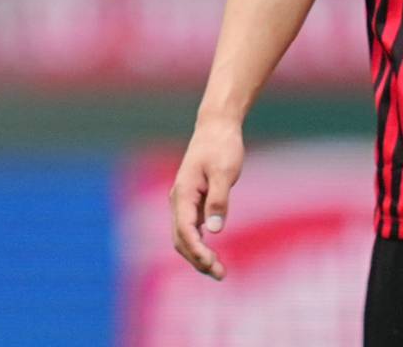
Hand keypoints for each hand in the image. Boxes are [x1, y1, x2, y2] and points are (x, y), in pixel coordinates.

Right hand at [170, 113, 244, 279]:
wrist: (216, 127)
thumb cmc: (221, 146)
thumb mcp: (225, 171)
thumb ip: (219, 200)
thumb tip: (215, 230)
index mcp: (183, 193)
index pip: (184, 229)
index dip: (195, 250)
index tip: (210, 263)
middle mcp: (178, 200)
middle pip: (181, 238)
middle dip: (197, 259)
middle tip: (220, 274)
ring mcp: (183, 201)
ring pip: (185, 236)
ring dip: (198, 255)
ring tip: (218, 271)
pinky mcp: (192, 201)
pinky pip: (191, 229)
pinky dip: (199, 244)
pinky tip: (212, 254)